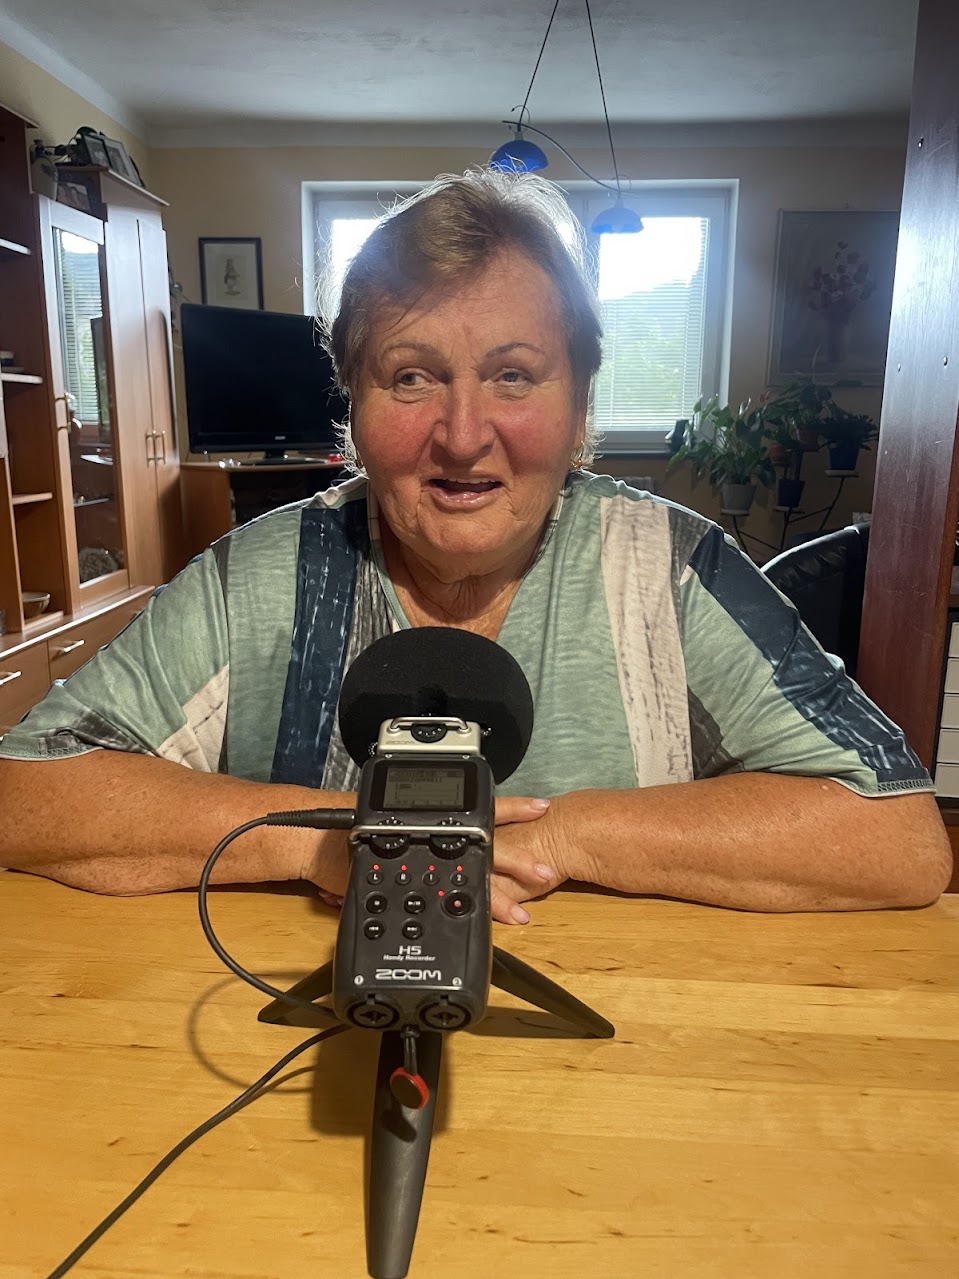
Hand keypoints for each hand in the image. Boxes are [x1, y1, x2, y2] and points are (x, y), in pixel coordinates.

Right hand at [301, 796, 564, 922]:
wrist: (318, 840)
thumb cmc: (351, 830)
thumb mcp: (392, 825)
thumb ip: (424, 832)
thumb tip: (451, 844)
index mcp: (435, 817)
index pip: (481, 809)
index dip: (513, 808)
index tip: (543, 807)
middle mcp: (434, 834)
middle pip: (486, 846)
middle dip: (520, 861)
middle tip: (547, 871)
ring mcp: (425, 858)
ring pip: (472, 876)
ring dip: (501, 895)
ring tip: (525, 910)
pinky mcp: (413, 879)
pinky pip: (449, 895)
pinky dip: (471, 910)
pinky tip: (489, 920)